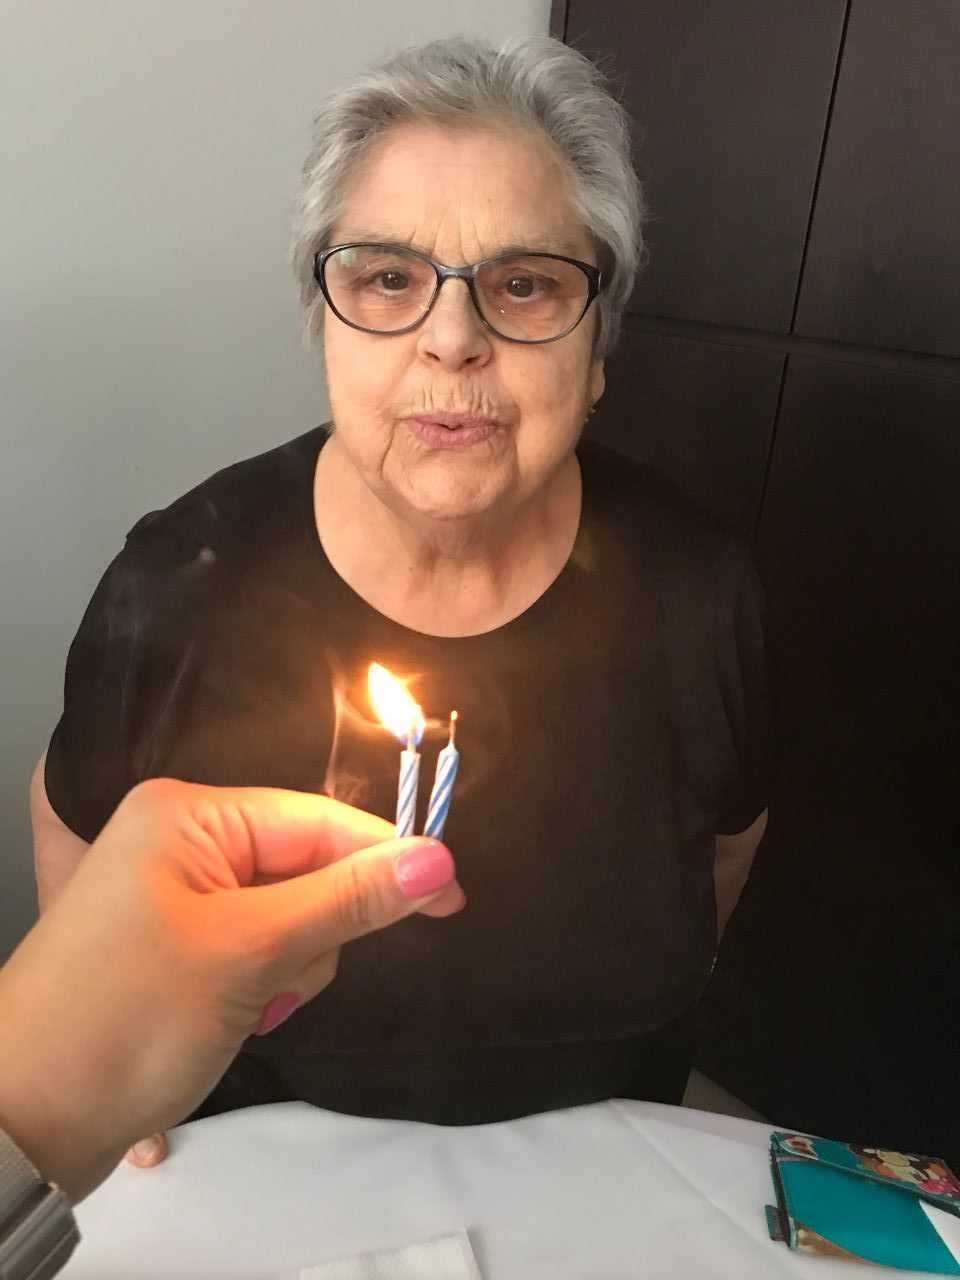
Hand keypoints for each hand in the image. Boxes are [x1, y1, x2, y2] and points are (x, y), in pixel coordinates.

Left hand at [0, 779, 463, 1200]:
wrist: (24, 1120)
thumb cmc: (130, 1019)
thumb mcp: (251, 953)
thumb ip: (349, 900)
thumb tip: (438, 858)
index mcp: (189, 814)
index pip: (317, 821)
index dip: (388, 858)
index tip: (452, 899)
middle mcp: (182, 840)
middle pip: (306, 867)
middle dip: (315, 930)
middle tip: (279, 980)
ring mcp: (177, 894)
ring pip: (290, 914)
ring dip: (290, 965)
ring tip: (249, 1005)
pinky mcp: (177, 943)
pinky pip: (257, 945)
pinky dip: (265, 982)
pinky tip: (237, 1014)